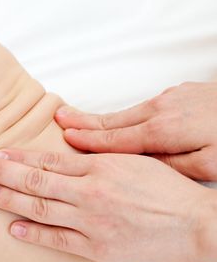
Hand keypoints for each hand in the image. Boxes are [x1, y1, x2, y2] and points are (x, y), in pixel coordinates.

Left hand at [0, 149, 214, 261]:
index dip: (18, 157)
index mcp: (100, 167)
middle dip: (2, 173)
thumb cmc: (166, 188)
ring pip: (40, 207)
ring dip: (9, 199)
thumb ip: (99, 154)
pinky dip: (34, 233)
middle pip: (36, 180)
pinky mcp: (98, 246)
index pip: (48, 160)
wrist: (196, 223)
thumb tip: (69, 145)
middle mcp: (90, 191)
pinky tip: (14, 228)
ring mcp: (92, 221)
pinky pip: (58, 239)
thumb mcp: (133, 160)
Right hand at [55, 82, 216, 180]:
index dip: (88, 139)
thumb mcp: (207, 165)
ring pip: (127, 114)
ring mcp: (171, 99)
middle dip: (83, 121)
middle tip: (59, 117)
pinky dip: (123, 117)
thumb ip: (168, 164)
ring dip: (100, 119)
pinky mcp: (180, 95)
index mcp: (164, 130)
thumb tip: (138, 164)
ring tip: (76, 118)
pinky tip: (116, 120)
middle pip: (114, 120)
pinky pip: (142, 109)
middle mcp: (162, 110)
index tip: (66, 136)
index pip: (115, 138)